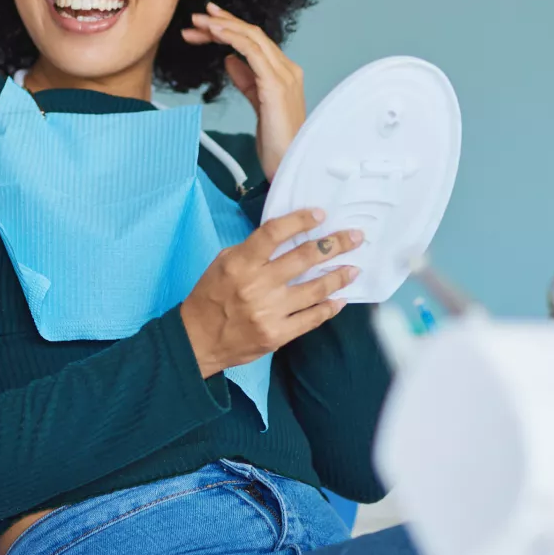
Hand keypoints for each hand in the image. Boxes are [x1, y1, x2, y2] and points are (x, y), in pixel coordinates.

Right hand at [180, 208, 363, 377]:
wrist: (198, 340)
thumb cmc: (211, 296)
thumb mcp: (223, 262)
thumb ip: (253, 250)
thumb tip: (287, 235)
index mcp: (240, 262)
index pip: (274, 233)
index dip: (300, 221)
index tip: (320, 214)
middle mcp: (257, 285)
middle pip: (303, 258)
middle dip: (333, 245)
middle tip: (354, 237)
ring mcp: (269, 312)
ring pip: (314, 289)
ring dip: (338, 277)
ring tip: (354, 268)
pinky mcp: (277, 335)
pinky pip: (311, 319)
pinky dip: (329, 307)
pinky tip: (340, 299)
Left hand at [181, 3, 305, 179]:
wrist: (289, 164)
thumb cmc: (277, 143)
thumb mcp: (258, 105)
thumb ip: (246, 81)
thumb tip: (229, 59)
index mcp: (284, 73)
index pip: (255, 41)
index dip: (231, 27)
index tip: (207, 21)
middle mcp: (287, 69)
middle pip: (253, 34)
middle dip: (223, 22)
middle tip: (197, 16)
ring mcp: (284, 75)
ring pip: (252, 37)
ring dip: (223, 26)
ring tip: (199, 22)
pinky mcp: (276, 85)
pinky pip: (252, 52)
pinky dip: (232, 38)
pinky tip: (215, 33)